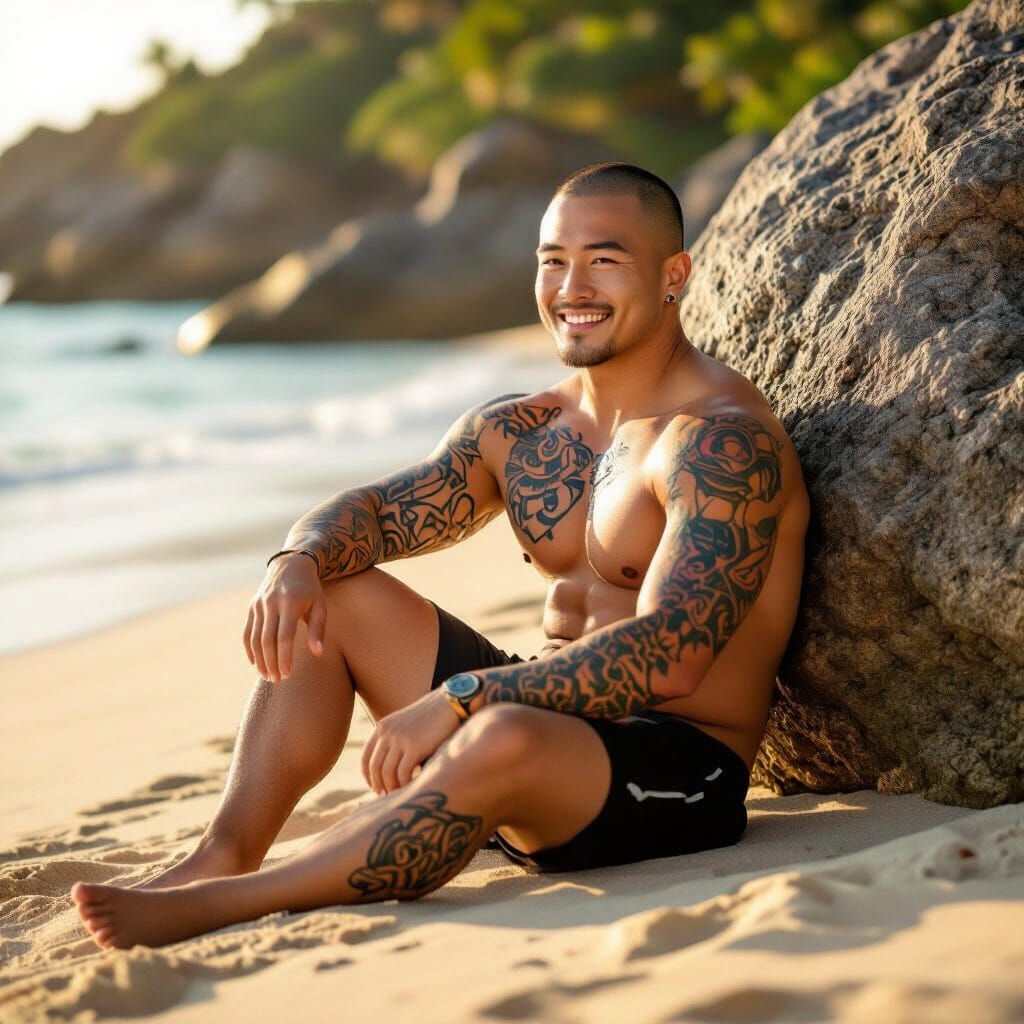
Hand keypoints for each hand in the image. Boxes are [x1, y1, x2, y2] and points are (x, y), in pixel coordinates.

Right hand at [243, 553, 326, 682]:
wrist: (291, 565)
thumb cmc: (310, 590)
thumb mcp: (320, 606)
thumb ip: (318, 630)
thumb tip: (318, 653)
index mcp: (290, 603)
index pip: (284, 636)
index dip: (284, 657)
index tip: (288, 674)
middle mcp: (271, 603)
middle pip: (267, 640)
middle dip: (271, 662)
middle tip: (277, 680)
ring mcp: (259, 604)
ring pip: (255, 638)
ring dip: (260, 660)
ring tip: (268, 676)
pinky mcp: (252, 606)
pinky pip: (248, 632)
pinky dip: (250, 649)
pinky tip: (256, 663)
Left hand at [362, 689, 461, 795]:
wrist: (449, 704)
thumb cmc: (430, 718)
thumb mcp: (405, 725)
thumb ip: (394, 741)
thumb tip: (388, 769)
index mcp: (382, 727)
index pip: (366, 757)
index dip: (368, 776)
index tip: (375, 787)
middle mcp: (387, 733)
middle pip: (375, 767)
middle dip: (379, 785)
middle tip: (386, 796)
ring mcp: (399, 739)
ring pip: (387, 773)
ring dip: (391, 787)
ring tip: (399, 795)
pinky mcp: (414, 746)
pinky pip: (403, 773)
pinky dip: (405, 784)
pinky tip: (412, 787)